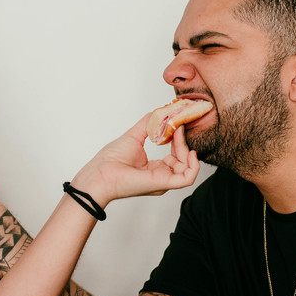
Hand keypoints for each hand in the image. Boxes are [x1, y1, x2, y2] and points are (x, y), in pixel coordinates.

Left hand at [70, 115, 199, 205]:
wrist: (101, 174)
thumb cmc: (111, 161)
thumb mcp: (134, 135)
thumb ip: (149, 124)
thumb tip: (161, 112)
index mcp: (154, 168)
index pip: (176, 155)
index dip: (178, 139)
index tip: (177, 124)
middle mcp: (161, 176)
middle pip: (183, 160)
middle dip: (183, 142)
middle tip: (178, 126)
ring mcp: (163, 181)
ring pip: (188, 167)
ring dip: (187, 149)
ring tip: (178, 134)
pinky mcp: (164, 183)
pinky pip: (188, 178)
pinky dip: (194, 165)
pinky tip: (190, 151)